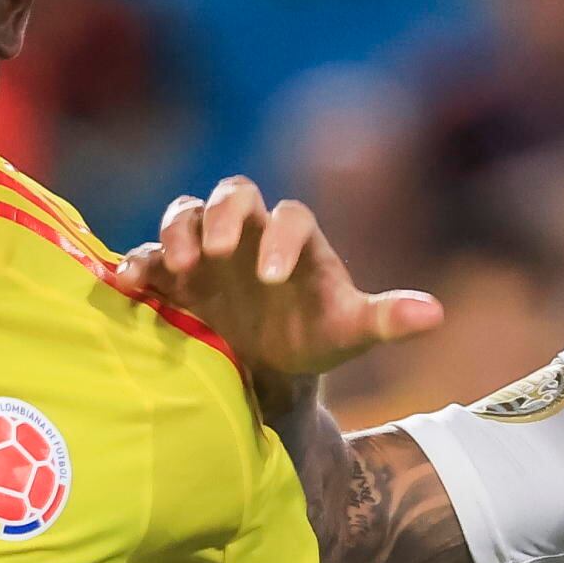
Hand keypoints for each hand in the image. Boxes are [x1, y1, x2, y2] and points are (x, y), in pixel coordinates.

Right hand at [111, 177, 440, 392]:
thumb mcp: (351, 333)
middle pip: (234, 194)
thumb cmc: (313, 340)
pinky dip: (136, 262)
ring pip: (187, 211)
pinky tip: (126, 283)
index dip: (281, 240)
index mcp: (296, 240)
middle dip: (223, 214)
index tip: (272, 280)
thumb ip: (387, 319)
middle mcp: (249, 232)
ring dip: (178, 231)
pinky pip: (149, 254)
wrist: (268, 369)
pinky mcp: (172, 273)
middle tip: (217, 252)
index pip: (292, 217)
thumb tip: (436, 314)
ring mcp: (207, 248)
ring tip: (176, 268)